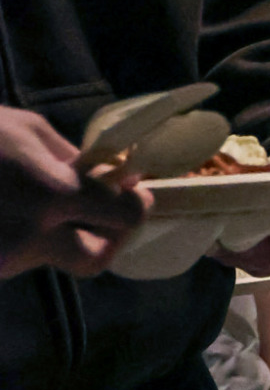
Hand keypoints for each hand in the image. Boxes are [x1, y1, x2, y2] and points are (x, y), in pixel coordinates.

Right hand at [0, 106, 149, 279]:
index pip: (122, 217)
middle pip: (94, 261)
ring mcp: (2, 259)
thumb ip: (70, 157)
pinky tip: (2, 210)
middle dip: (106, 241)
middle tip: (102, 219)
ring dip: (50, 232)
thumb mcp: (23, 128)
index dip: (136, 207)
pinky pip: (15, 256)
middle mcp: (30, 236)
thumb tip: (108, 176)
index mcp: (49, 194)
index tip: (135, 197)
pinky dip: (16, 236)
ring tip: (22, 199)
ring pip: (48, 255)